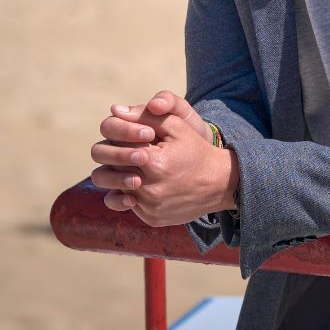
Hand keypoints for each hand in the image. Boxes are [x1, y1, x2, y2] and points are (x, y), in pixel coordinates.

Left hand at [89, 90, 238, 226]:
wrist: (219, 183)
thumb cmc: (196, 150)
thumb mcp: (177, 126)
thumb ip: (145, 116)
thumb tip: (115, 110)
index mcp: (153, 162)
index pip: (116, 147)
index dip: (121, 139)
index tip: (134, 138)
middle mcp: (148, 189)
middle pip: (110, 170)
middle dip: (116, 158)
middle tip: (129, 152)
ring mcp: (149, 207)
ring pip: (115, 189)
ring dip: (119, 177)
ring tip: (133, 168)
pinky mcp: (151, 219)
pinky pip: (128, 205)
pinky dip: (132, 193)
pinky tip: (144, 182)